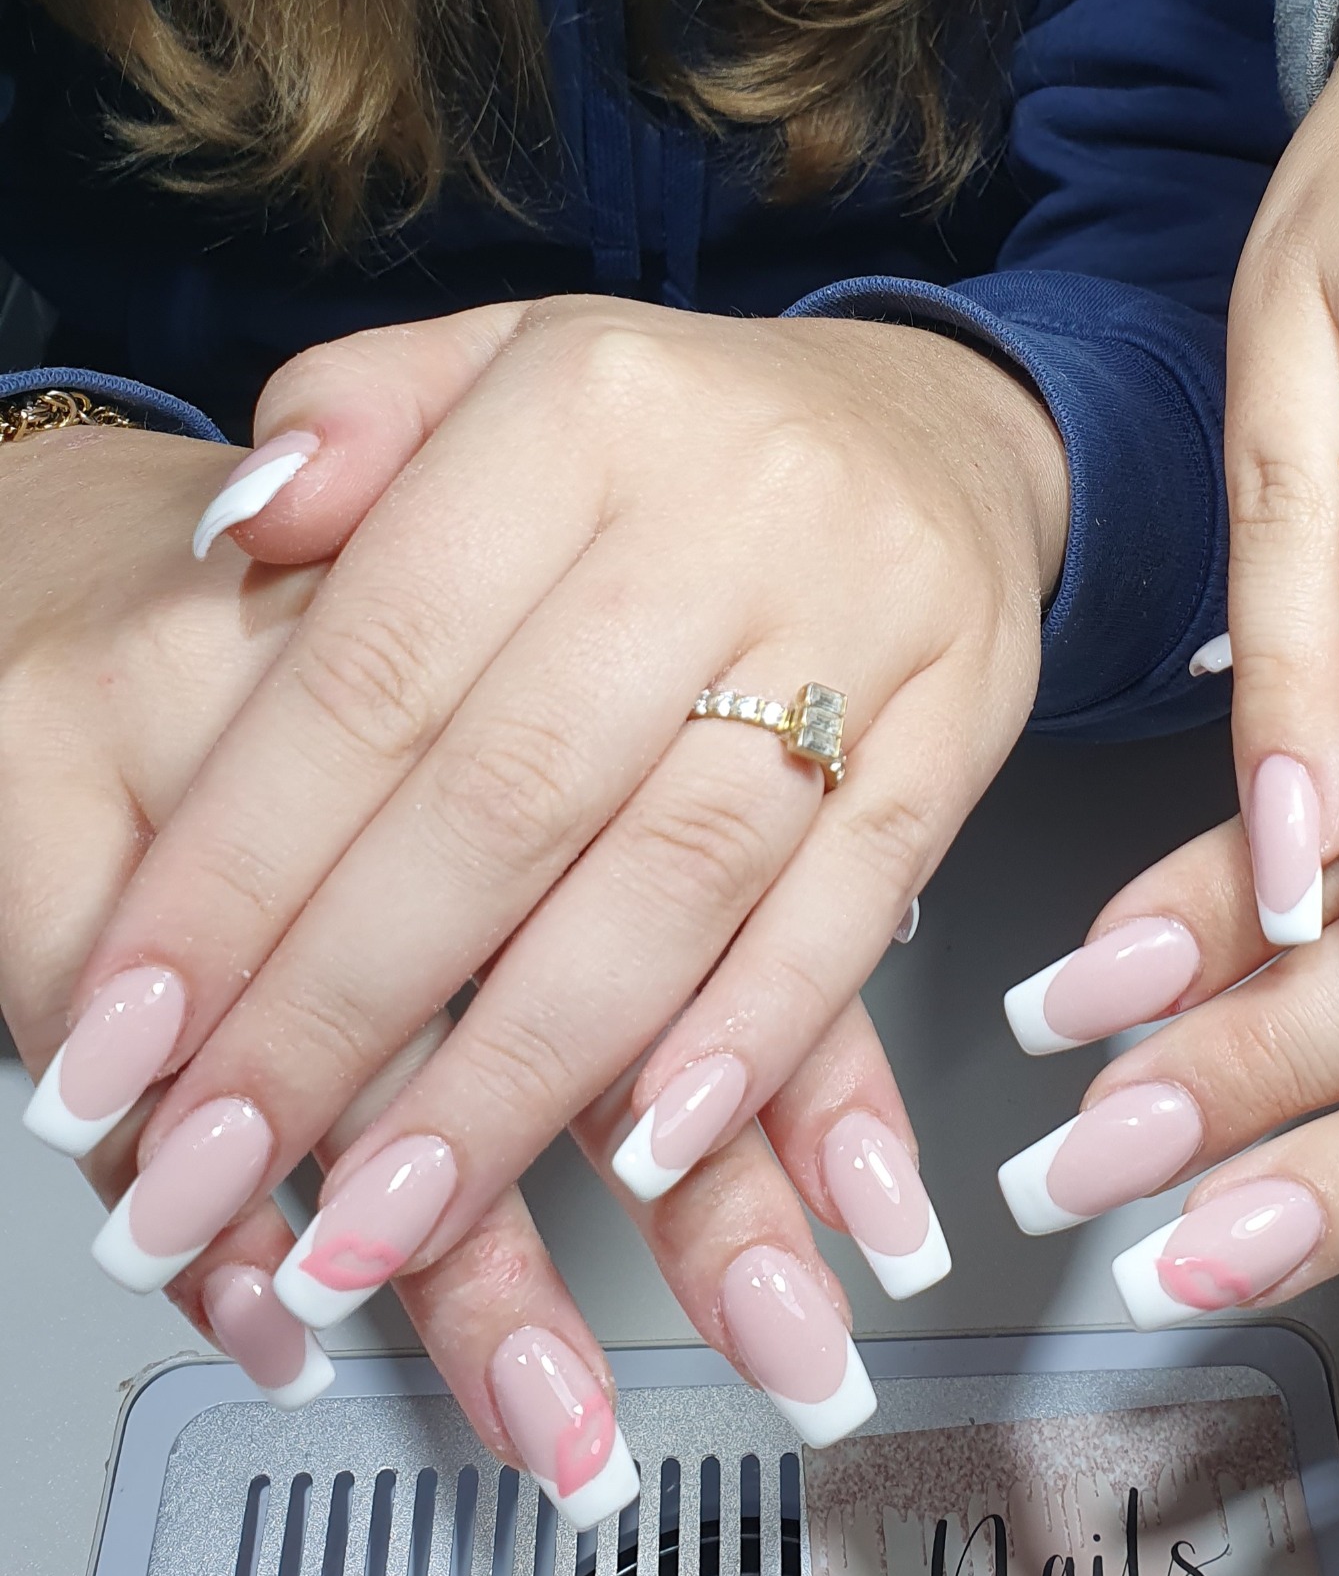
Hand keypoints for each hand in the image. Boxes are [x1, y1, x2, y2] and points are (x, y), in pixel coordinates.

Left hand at [50, 296, 1065, 1440]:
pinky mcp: (965, 724)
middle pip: (512, 796)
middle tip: (219, 1171)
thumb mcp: (501, 360)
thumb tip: (243, 540)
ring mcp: (868, 622)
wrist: (935, 431)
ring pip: (675, 876)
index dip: (243, 870)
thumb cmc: (684, 435)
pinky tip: (651, 1147)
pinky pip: (855, 899)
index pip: (375, 667)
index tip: (136, 1036)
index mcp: (579, 408)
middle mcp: (730, 510)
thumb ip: (355, 423)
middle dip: (347, 1011)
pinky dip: (749, 1034)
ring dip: (527, 1073)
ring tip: (395, 1215)